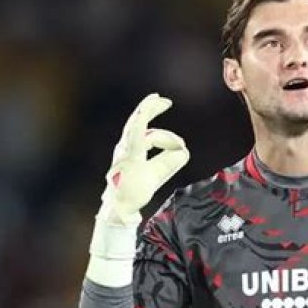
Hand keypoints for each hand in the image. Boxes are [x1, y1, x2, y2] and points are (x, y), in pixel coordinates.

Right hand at [98, 94, 188, 224]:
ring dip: (147, 110)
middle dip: (148, 108)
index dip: (166, 135)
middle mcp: (125, 147)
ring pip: (135, 125)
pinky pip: (134, 136)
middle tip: (162, 99)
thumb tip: (184, 150)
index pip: (145, 131)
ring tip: (157, 100)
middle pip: (136, 121)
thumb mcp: (158, 173)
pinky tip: (145, 112)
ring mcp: (124, 152)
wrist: (122, 208)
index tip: (181, 144)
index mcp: (132, 149)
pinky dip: (141, 123)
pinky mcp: (129, 158)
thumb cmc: (136, 190)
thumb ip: (169, 161)